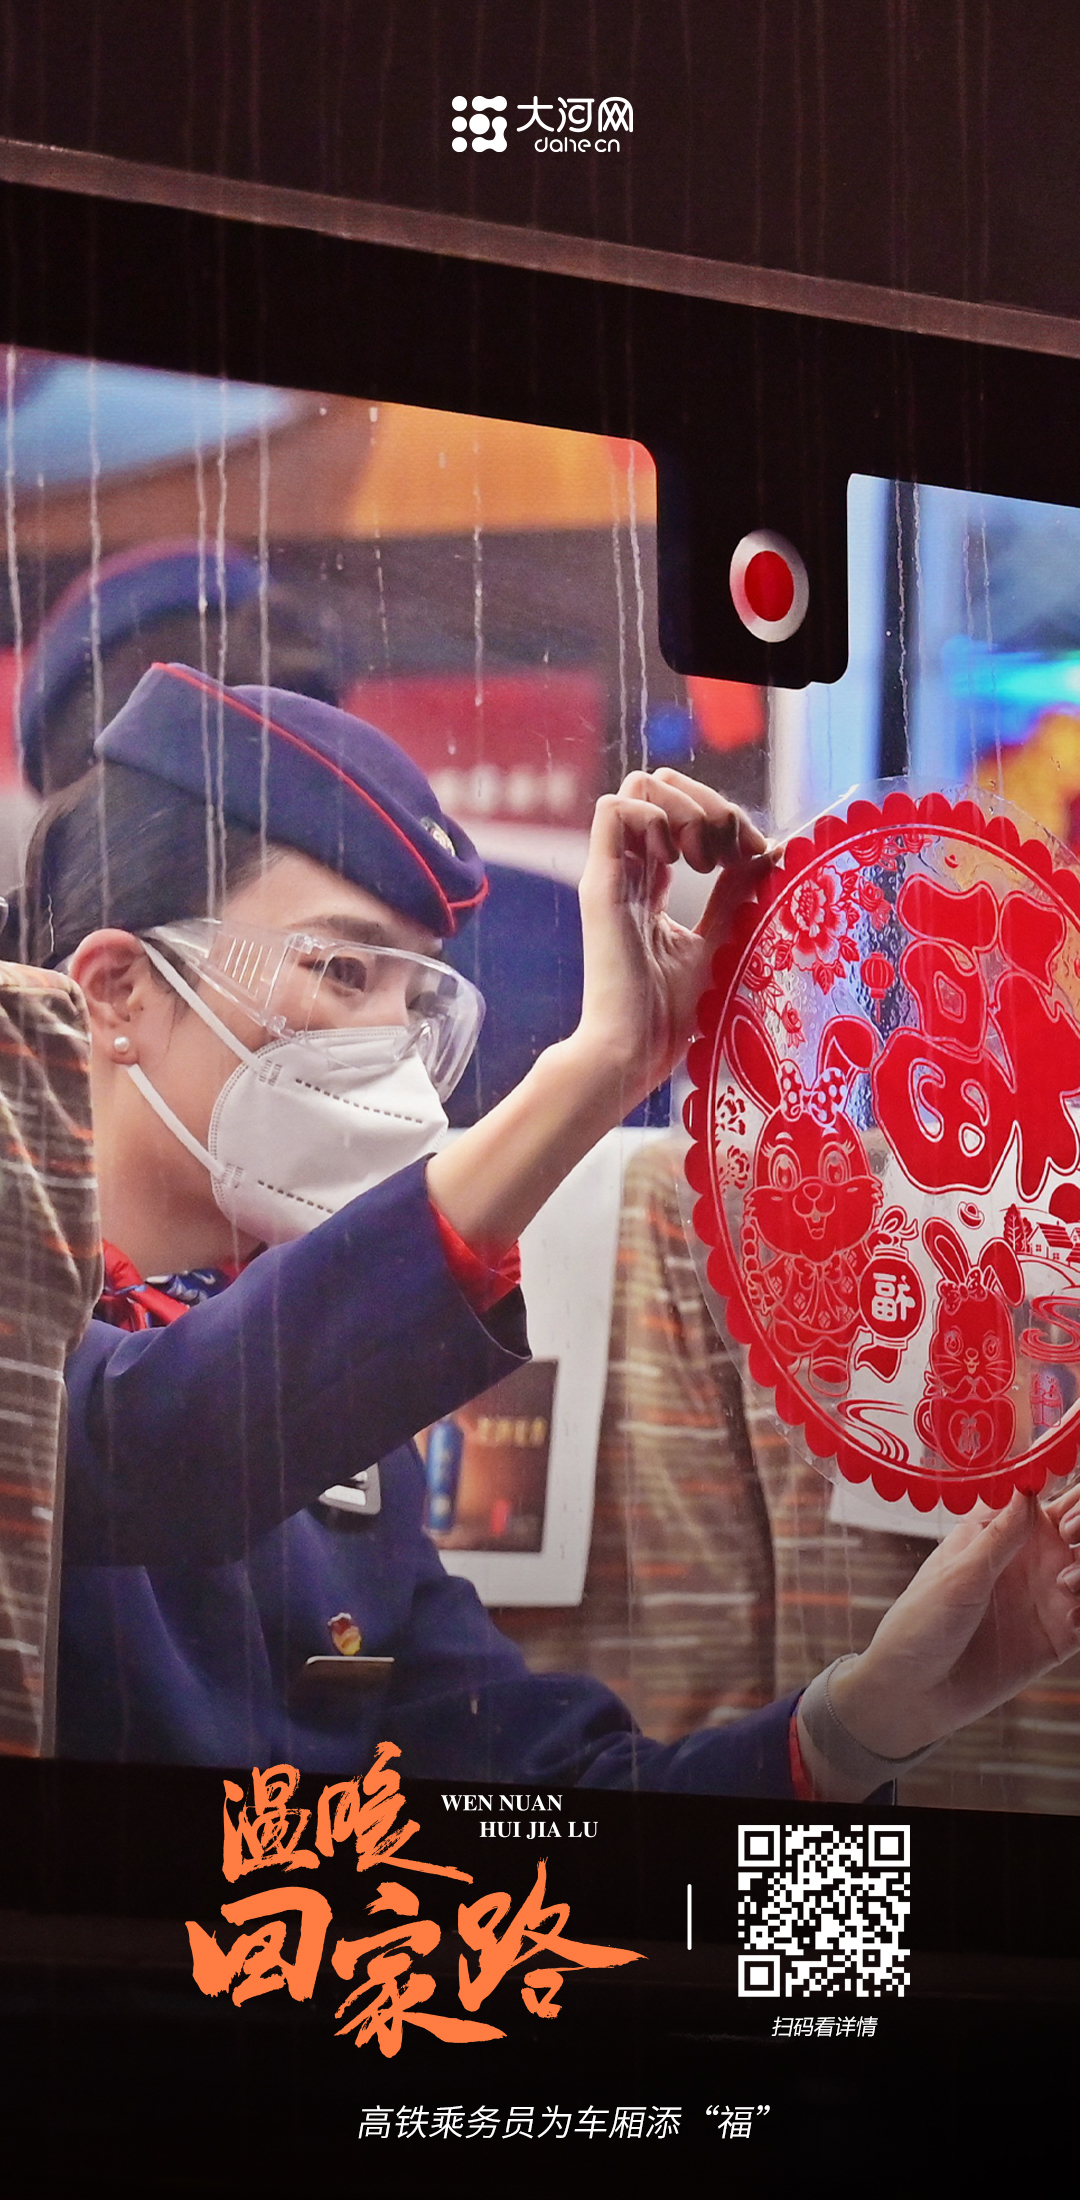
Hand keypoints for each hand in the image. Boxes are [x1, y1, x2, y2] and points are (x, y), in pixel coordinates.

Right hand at [573, 768, 771, 1113]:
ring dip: (685, 807)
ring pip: (637, 788)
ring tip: (704, 857)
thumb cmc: (673, 1015)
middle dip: (706, 802)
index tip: (758, 854)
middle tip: (730, 850)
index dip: (726, 821)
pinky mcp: (600, 884)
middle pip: (658, 789)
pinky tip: (679, 862)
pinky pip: (613, 809)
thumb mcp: (723, 941)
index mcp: (653, 888)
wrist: (635, 1051)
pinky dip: (656, 818)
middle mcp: (630, 873)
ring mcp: (612, 875)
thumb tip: (773, 851)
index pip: (683, 818)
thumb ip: (738, 894)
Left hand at [812, 1492, 1079, 1791]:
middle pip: (1078, 1526)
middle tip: (1070, 1535)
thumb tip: (1028, 1488)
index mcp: (999, 1533)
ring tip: (1066, 1585)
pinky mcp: (1058, 1637)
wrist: (915, 1693)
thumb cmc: (921, 1623)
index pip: (1041, 1495)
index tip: (1059, 1513)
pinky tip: (1072, 1622)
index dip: (1062, 1490)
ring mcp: (1046, 1596)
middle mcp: (1029, 1558)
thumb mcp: (959, 1575)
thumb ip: (999, 1536)